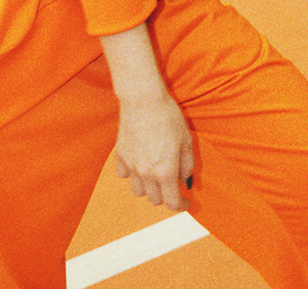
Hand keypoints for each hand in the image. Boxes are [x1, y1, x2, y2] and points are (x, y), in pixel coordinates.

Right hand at [112, 92, 195, 210]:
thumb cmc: (168, 117)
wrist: (143, 100)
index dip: (181, 205)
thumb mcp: (186, 141)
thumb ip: (187, 165)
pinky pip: (124, 176)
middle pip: (155, 200)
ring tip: (155, 174)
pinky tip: (139, 164)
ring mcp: (131, 166)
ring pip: (138, 191)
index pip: (171, 203)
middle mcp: (146, 173)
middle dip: (166, 195)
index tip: (186, 202)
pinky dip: (132, 175)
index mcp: (165, 172)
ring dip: (148, 188)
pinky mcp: (120, 156)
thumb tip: (184, 180)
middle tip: (172, 184)